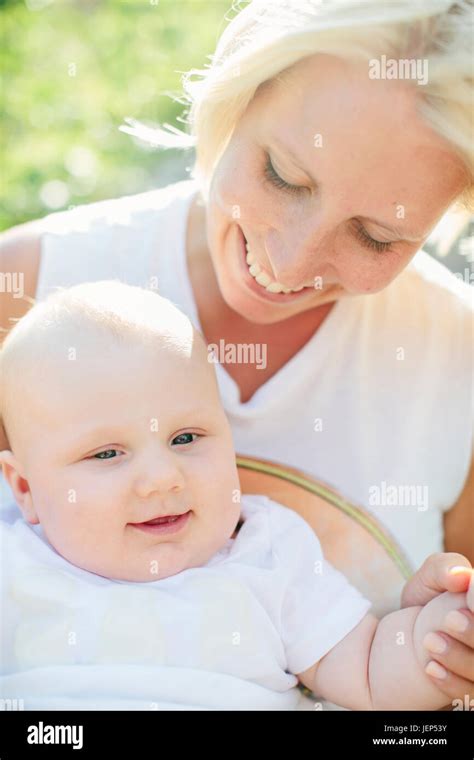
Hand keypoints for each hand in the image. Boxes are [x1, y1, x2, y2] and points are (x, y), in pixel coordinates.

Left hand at [402, 553, 472, 702]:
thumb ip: (444, 567)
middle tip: (449, 621)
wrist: (405, 631)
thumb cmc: (428, 598)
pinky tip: (430, 669)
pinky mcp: (469, 688)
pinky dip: (453, 684)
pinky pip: (470, 695)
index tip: (464, 601)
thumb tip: (461, 576)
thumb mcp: (431, 575)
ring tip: (430, 642)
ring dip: (460, 658)